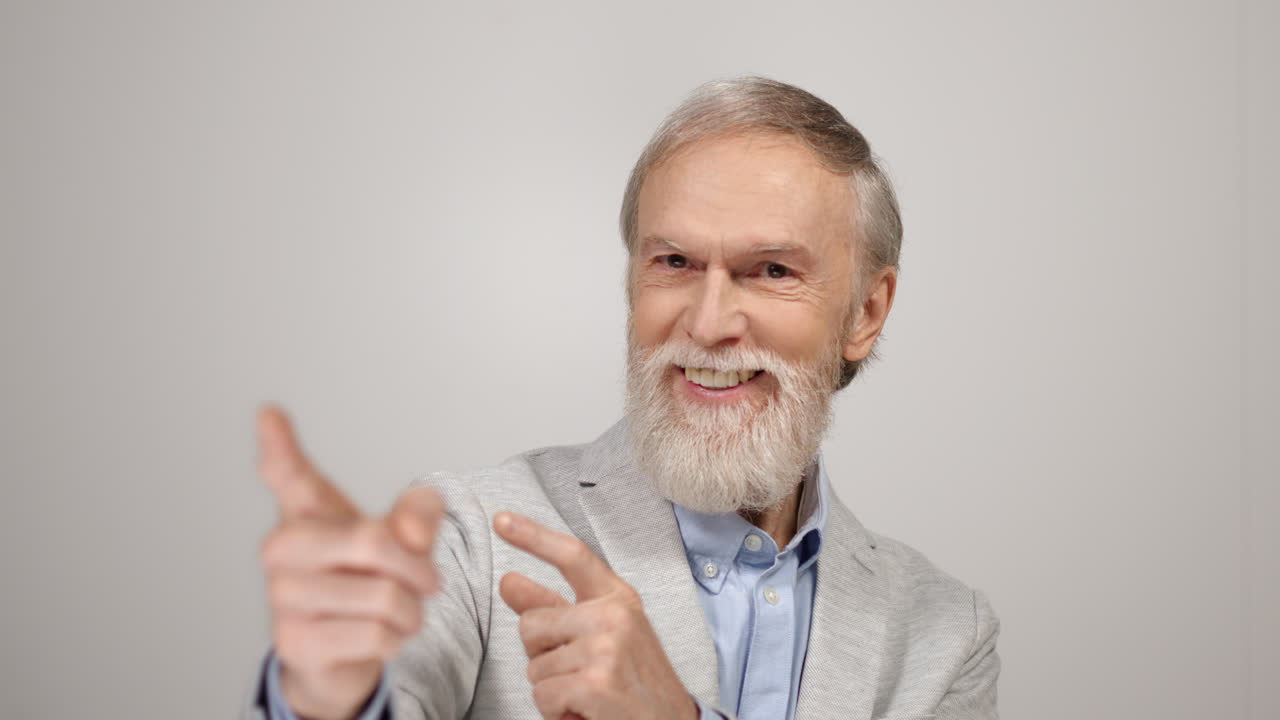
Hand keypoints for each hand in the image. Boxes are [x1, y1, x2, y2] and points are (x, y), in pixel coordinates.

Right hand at [257, 405, 443, 719]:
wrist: (339, 651)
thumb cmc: (364, 580)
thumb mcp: (401, 539)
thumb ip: (417, 516)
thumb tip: (412, 532)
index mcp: (304, 512)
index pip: (288, 473)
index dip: (279, 444)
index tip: (269, 414)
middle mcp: (280, 549)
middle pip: (375, 543)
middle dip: (420, 569)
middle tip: (429, 582)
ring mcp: (282, 597)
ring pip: (385, 597)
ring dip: (413, 611)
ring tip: (401, 613)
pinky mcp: (296, 644)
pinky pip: (378, 635)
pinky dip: (397, 639)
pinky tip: (381, 637)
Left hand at [493, 512, 699, 719]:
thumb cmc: (635, 685)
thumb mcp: (603, 637)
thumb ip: (555, 610)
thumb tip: (510, 582)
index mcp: (618, 598)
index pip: (571, 556)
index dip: (533, 536)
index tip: (501, 520)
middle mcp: (614, 615)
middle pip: (532, 623)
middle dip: (541, 656)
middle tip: (578, 673)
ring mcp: (606, 647)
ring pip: (535, 667)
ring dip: (552, 689)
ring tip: (588, 694)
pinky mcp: (597, 682)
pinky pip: (543, 695)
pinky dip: (557, 712)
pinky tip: (586, 711)